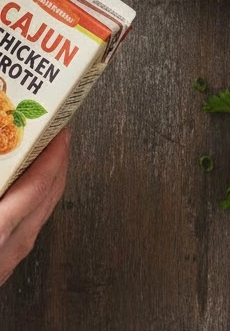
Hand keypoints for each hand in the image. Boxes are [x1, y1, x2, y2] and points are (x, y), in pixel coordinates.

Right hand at [0, 129, 69, 286]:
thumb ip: (0, 182)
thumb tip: (2, 149)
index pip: (38, 185)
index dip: (53, 154)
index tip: (59, 131)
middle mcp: (10, 247)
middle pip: (50, 195)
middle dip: (58, 160)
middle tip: (57, 134)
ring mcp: (10, 258)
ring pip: (44, 210)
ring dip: (49, 180)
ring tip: (45, 156)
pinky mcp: (5, 263)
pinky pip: (33, 224)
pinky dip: (37, 199)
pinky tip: (26, 190)